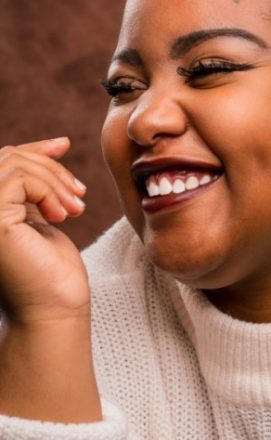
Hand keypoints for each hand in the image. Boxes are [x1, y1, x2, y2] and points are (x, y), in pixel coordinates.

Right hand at [0, 137, 89, 325]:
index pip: (1, 161)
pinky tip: (64, 216)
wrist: (54, 309)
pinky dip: (50, 190)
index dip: (33, 149)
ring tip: (76, 209)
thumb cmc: (50, 269)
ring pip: (17, 165)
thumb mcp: (42, 213)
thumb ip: (34, 184)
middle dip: (52, 169)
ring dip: (56, 182)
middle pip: (9, 158)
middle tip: (80, 194)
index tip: (64, 145)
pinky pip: (21, 179)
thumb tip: (58, 143)